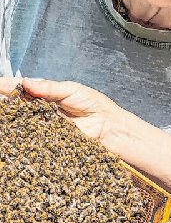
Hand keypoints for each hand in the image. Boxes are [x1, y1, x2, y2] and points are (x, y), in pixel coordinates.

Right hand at [0, 77, 119, 142]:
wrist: (108, 127)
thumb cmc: (92, 104)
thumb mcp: (70, 90)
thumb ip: (48, 87)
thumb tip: (26, 82)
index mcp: (45, 93)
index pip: (21, 88)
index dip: (7, 86)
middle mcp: (40, 110)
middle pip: (16, 105)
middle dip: (5, 103)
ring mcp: (42, 125)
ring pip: (20, 122)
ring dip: (10, 119)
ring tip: (4, 116)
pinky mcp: (46, 140)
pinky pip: (31, 138)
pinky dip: (21, 136)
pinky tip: (12, 134)